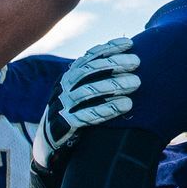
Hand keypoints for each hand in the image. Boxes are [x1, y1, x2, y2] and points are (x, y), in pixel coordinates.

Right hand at [30, 39, 141, 187]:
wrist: (49, 143)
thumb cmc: (74, 112)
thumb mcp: (81, 91)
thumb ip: (96, 77)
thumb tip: (127, 60)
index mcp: (69, 75)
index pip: (90, 56)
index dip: (110, 48)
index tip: (130, 44)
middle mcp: (65, 87)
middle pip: (91, 70)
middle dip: (115, 64)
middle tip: (137, 62)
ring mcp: (63, 105)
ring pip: (89, 91)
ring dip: (114, 85)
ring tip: (136, 83)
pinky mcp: (64, 124)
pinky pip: (86, 115)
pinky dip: (107, 109)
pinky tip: (124, 106)